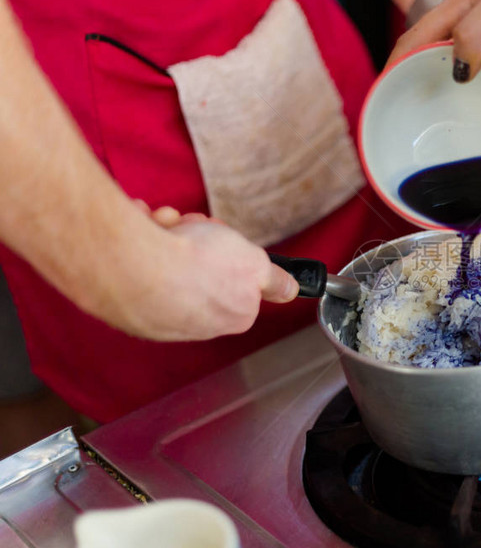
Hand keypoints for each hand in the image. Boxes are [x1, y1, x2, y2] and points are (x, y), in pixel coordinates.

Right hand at [116, 202, 298, 340]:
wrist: (134, 264)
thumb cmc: (196, 263)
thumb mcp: (255, 264)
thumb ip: (274, 278)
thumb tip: (290, 290)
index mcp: (231, 317)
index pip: (238, 279)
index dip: (232, 250)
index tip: (226, 238)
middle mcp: (194, 321)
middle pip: (203, 265)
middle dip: (197, 237)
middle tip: (193, 228)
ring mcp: (157, 312)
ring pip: (169, 257)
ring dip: (169, 230)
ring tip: (164, 226)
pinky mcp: (123, 300)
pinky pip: (139, 258)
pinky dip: (141, 237)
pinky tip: (141, 231)